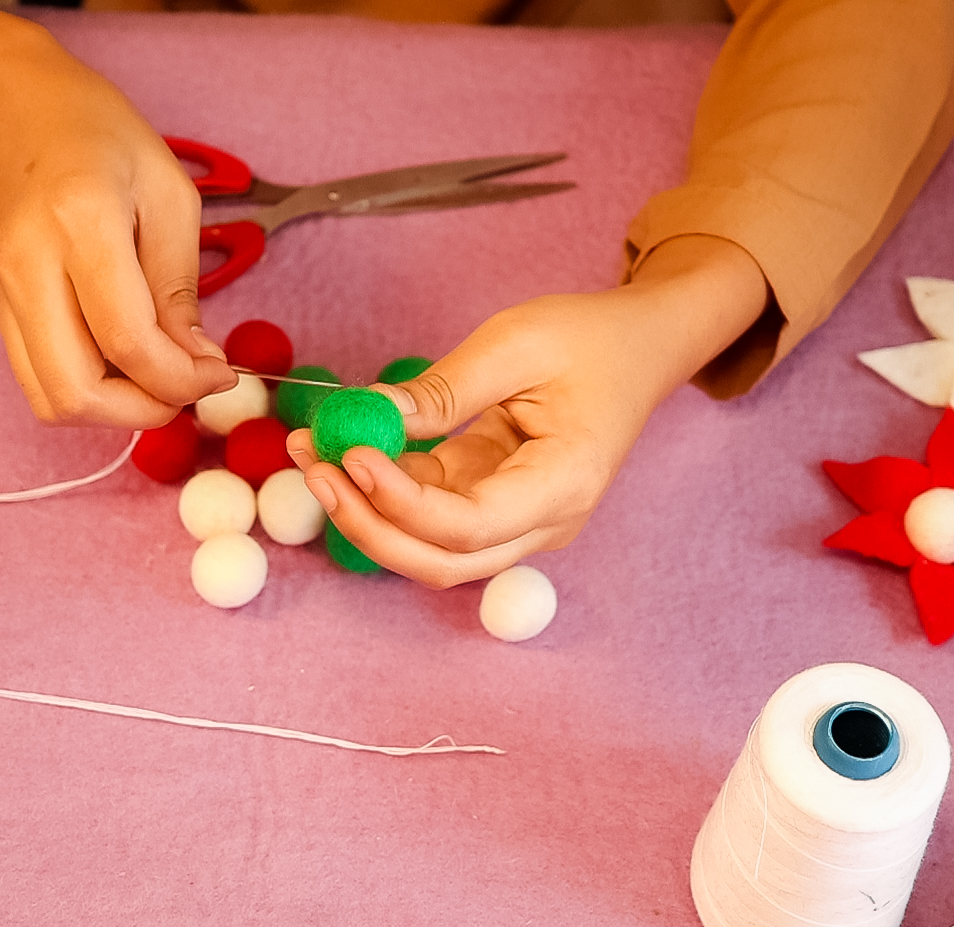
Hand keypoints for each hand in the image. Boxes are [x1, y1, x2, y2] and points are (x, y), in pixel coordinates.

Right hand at [0, 0, 234, 426]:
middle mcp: (28, 265)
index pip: (128, 341)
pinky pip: (37, 376)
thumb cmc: (89, 127)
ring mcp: (1, 291)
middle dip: (143, 411)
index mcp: (80, 222)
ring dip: (112, 410)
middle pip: (76, 391)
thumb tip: (196, 362)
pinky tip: (122, 362)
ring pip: (49, 398)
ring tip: (155, 378)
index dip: (182, 378)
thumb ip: (180, 283)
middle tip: (185, 388)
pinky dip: (87, 389)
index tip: (218, 374)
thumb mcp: (165, 188)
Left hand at [288, 236, 768, 587]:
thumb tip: (367, 418)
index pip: (468, 525)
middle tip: (314, 468)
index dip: (400, 501)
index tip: (352, 453)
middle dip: (368, 524)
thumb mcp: (517, 342)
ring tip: (314, 454)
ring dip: (367, 513)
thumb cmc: (592, 339)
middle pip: (441, 560)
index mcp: (564, 484)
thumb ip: (442, 390)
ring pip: (429, 548)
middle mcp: (545, 522)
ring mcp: (519, 521)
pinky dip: (384, 491)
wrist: (640, 348)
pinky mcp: (495, 505)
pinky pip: (431, 515)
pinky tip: (343, 451)